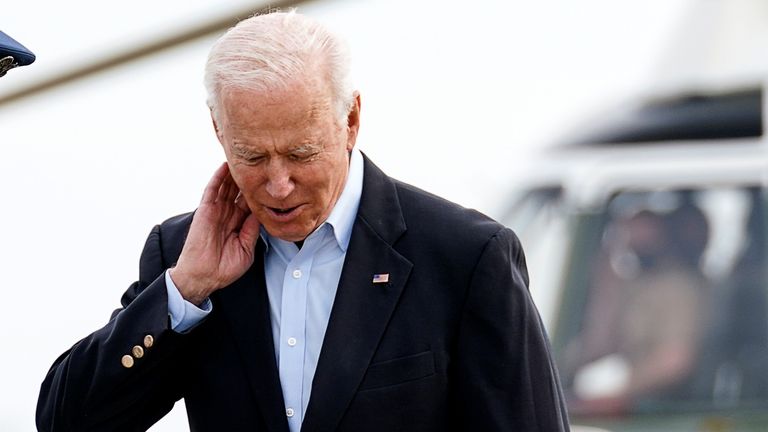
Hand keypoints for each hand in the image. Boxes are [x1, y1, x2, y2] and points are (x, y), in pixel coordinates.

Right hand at [169, 162, 259, 304]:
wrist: (204, 276)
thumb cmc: (224, 268)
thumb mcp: (246, 248)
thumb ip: (252, 230)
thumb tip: (261, 213)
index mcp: (239, 223)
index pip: (251, 202)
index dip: (260, 191)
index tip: (271, 180)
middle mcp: (228, 214)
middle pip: (239, 191)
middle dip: (249, 178)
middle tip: (260, 163)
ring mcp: (216, 211)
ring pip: (227, 186)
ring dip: (234, 173)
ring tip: (245, 159)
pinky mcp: (205, 210)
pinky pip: (212, 190)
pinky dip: (218, 177)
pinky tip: (225, 166)